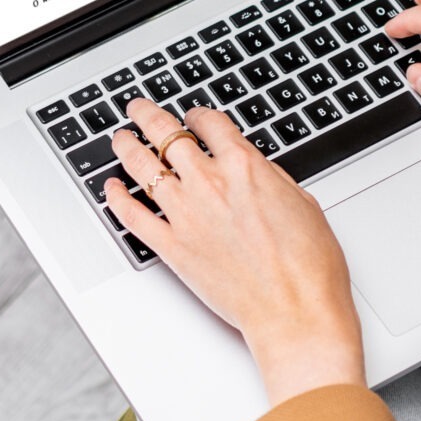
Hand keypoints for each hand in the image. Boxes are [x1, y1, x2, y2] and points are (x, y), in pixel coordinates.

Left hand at [105, 97, 363, 406]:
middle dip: (148, 116)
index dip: (197, 115)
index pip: (208, 124)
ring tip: (119, 138)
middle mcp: (209, 184)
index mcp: (244, 167)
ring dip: (126, 147)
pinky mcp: (171, 248)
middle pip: (166, 136)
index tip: (192, 117)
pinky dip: (117, 199)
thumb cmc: (308, 267)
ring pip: (142, 167)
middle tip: (138, 108)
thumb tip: (254, 169)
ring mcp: (185, 215)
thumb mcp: (303, 203)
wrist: (295, 312)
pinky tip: (112, 189)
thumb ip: (270, 179)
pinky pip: (132, 216)